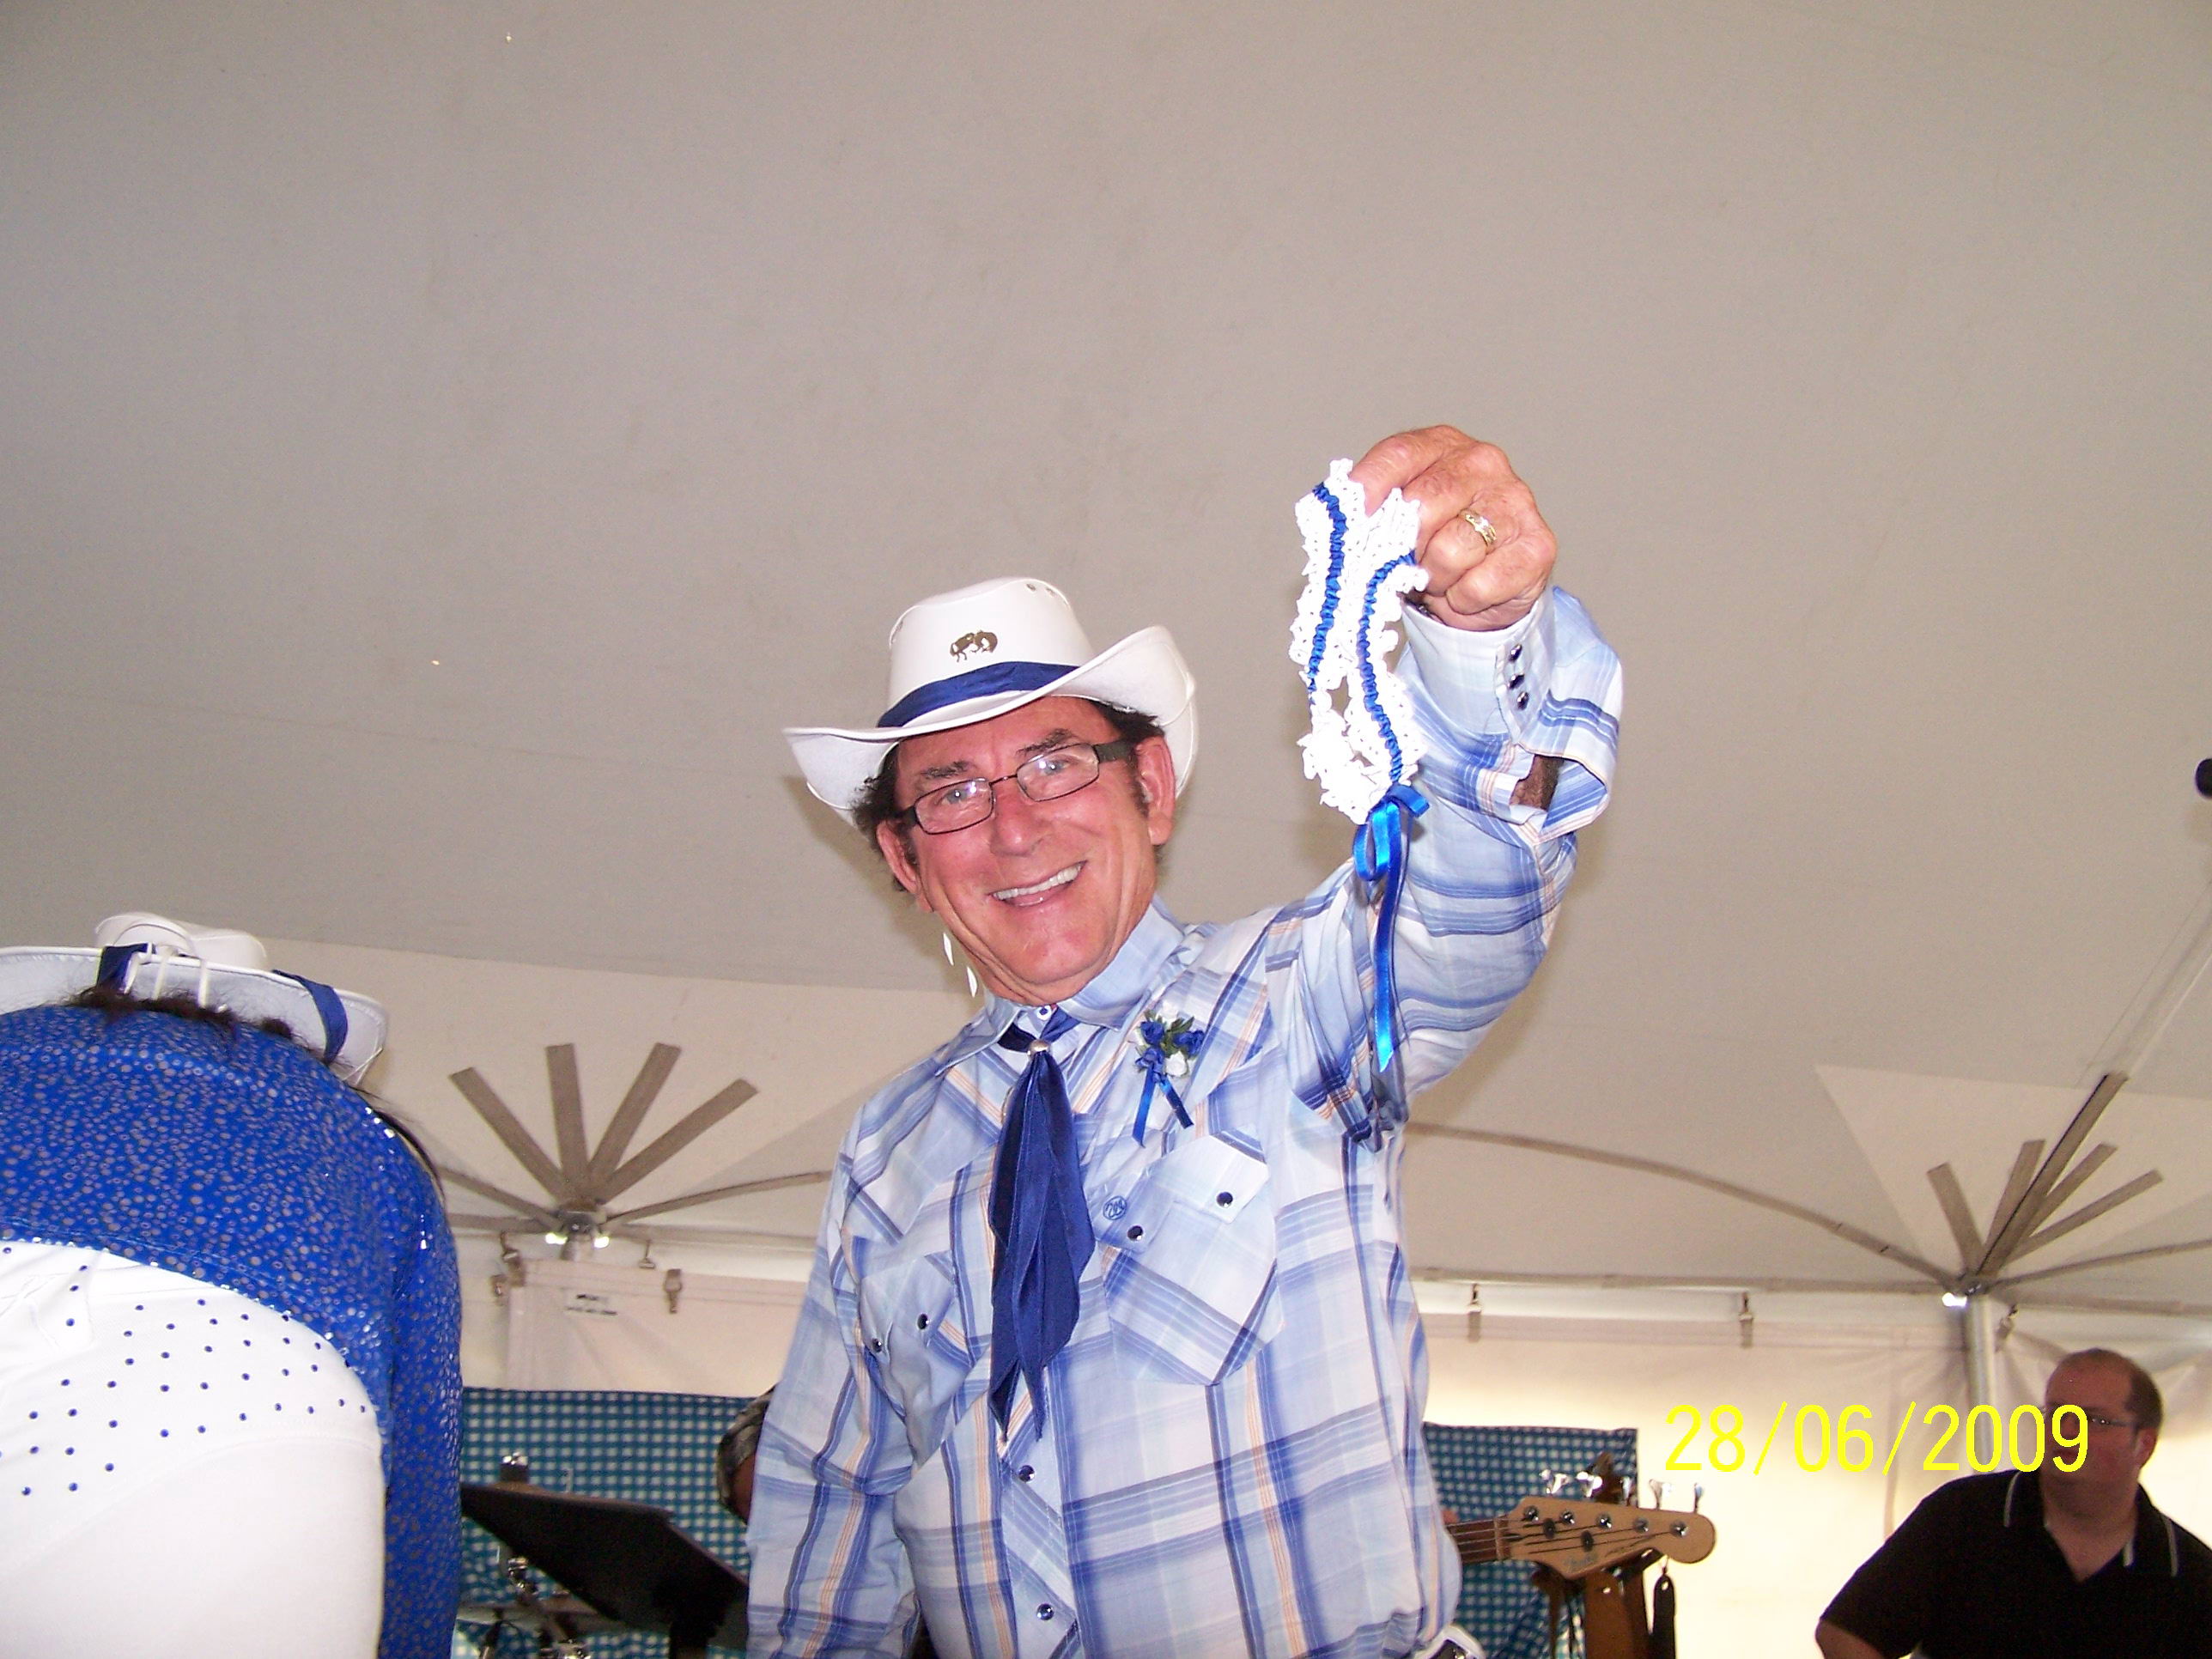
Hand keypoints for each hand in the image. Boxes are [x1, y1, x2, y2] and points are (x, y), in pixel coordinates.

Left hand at [1346, 425, 1554, 630]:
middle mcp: (1483, 462)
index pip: (1398, 455)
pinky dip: (1463, 599)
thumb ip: (1372, 513)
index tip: (1350, 519)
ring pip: (1450, 549)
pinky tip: (1466, 590)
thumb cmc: (1435, 545)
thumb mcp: (1398, 521)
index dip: (1368, 487)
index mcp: (1442, 446)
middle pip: (1424, 504)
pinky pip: (1479, 584)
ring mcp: (1515, 500)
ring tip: (1439, 577)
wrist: (1486, 590)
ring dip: (1435, 578)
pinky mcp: (1537, 545)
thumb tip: (1338, 523)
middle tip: (1406, 563)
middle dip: (1405, 546)